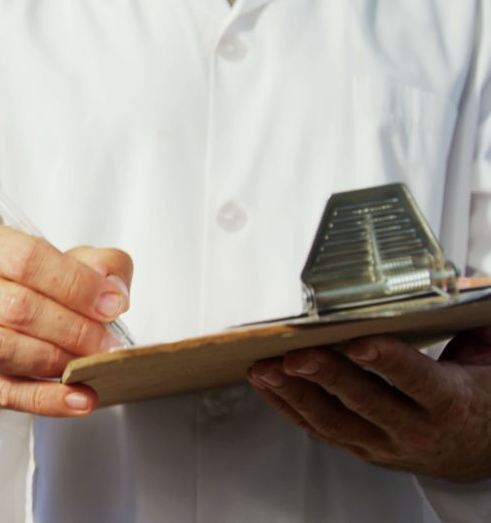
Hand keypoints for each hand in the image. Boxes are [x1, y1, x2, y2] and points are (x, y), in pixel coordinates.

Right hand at [0, 226, 131, 419]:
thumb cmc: (30, 293)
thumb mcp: (66, 266)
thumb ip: (99, 266)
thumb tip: (115, 291)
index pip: (28, 259)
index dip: (75, 283)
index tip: (112, 305)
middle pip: (17, 307)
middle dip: (73, 328)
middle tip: (108, 343)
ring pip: (3, 350)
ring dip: (57, 360)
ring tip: (91, 366)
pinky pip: (4, 392)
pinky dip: (46, 399)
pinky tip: (77, 398)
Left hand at [248, 328, 490, 481]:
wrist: (481, 451)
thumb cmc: (480, 395)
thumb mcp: (487, 355)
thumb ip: (474, 320)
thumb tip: (460, 280)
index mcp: (451, 402)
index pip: (417, 381)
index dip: (388, 362)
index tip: (359, 343)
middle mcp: (416, 430)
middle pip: (365, 401)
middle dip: (326, 375)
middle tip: (294, 355)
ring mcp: (385, 444)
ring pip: (333, 421)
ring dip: (294, 394)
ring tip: (264, 369)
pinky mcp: (360, 448)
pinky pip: (319, 430)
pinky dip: (288, 406)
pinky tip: (266, 385)